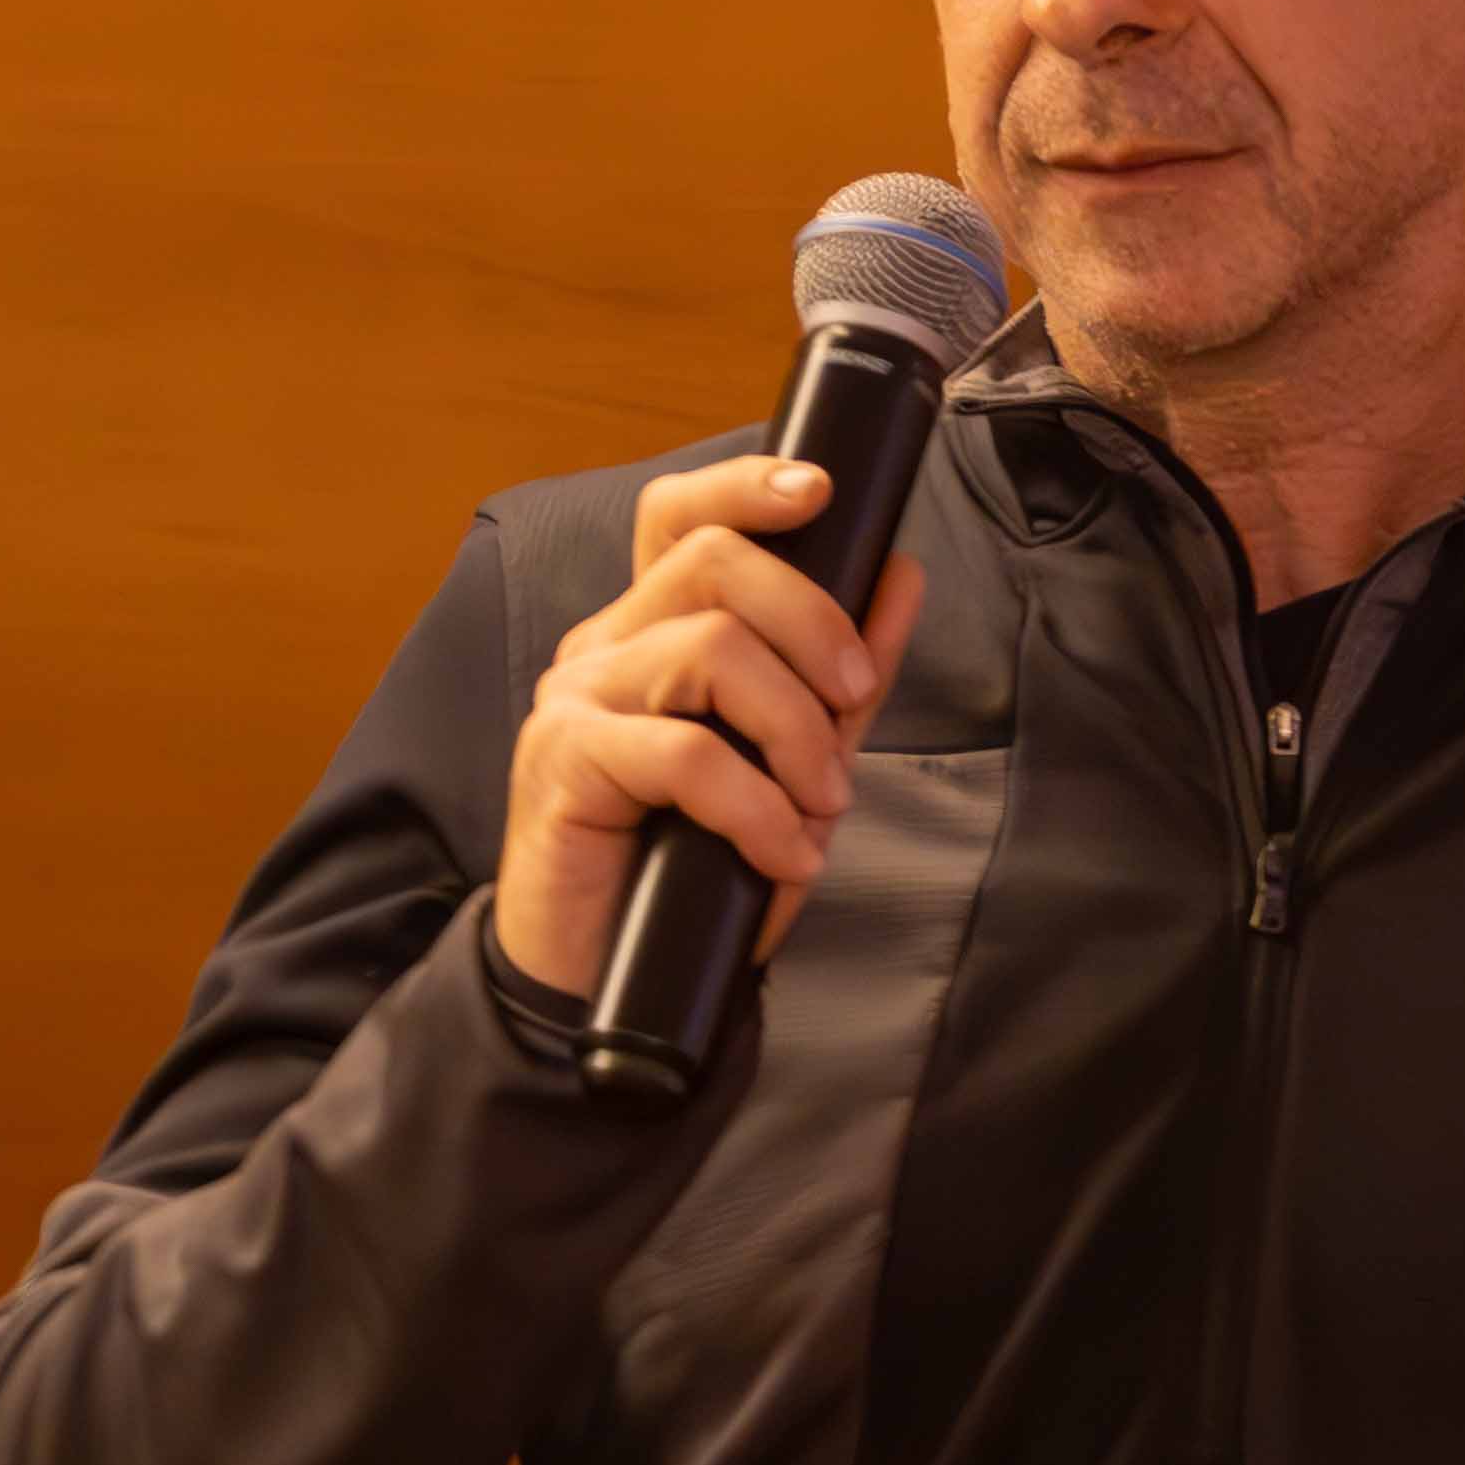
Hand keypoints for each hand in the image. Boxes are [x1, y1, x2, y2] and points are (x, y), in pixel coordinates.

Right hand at [488, 455, 927, 999]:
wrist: (609, 980)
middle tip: (854, 705)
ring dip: (796, 730)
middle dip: (815, 622)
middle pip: (713, 560)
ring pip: (708, 647)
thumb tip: (900, 576)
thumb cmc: (694, 869)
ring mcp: (576, 698)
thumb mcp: (793, 764)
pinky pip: (684, 753)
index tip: (823, 494)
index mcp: (651, 629)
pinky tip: (783, 852)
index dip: (746, 484)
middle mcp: (605, 646)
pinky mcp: (564, 762)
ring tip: (818, 806)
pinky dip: (757, 806)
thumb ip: (841, 675)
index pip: (680, 515)